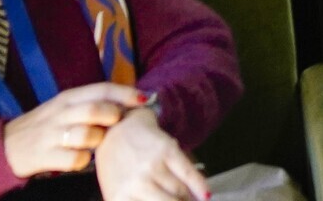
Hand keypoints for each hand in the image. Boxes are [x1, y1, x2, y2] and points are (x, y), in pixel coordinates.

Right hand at [4, 83, 147, 176]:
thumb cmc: (45, 127)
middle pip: (95, 109)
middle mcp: (59, 113)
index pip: (101, 89)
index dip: (125, 93)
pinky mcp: (43, 156)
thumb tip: (131, 103)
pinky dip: (83, 160)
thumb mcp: (64, 108)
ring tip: (94, 143)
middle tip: (116, 124)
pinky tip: (80, 159)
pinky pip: (75, 159)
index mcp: (67, 97)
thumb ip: (92, 104)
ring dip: (98, 141)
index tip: (145, 99)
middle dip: (112, 116)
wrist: (4, 147)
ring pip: (87, 135)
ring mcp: (50, 135)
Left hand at [91, 106, 207, 200]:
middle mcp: (134, 184)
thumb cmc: (117, 167)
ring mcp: (151, 167)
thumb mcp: (116, 192)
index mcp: (118, 198)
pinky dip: (200, 186)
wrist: (116, 129)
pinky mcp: (167, 150)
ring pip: (179, 192)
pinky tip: (206, 196)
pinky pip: (189, 173)